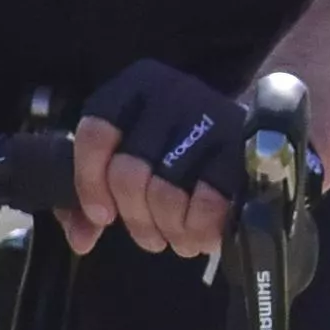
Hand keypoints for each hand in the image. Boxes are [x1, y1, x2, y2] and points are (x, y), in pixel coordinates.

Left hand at [65, 59, 239, 260]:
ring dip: (167, 229)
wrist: (249, 135)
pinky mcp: (241, 148)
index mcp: (131, 90)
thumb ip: (92, 197)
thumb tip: (80, 239)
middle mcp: (169, 94)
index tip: (102, 216)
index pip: (95, 134)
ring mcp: (208, 116)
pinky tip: (199, 236)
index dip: (90, 183)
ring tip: (175, 239)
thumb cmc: (174, 149)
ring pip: (166, 193)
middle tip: (146, 236)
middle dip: (134, 216)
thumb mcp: (128, 157)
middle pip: (129, 172)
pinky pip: (207, 203)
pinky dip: (198, 229)